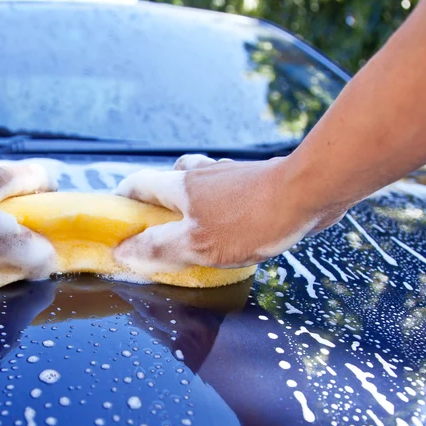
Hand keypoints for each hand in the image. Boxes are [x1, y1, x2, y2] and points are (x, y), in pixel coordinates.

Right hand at [113, 154, 346, 270]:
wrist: (309, 194)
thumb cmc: (251, 221)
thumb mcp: (197, 244)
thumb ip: (158, 248)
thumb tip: (123, 251)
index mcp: (180, 186)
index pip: (138, 184)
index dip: (123, 198)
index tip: (117, 215)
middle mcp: (201, 173)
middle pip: (169, 180)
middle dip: (159, 201)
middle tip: (158, 226)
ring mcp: (230, 175)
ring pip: (201, 183)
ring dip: (192, 200)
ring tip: (197, 227)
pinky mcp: (256, 182)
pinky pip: (228, 191)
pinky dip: (222, 204)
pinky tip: (235, 224)